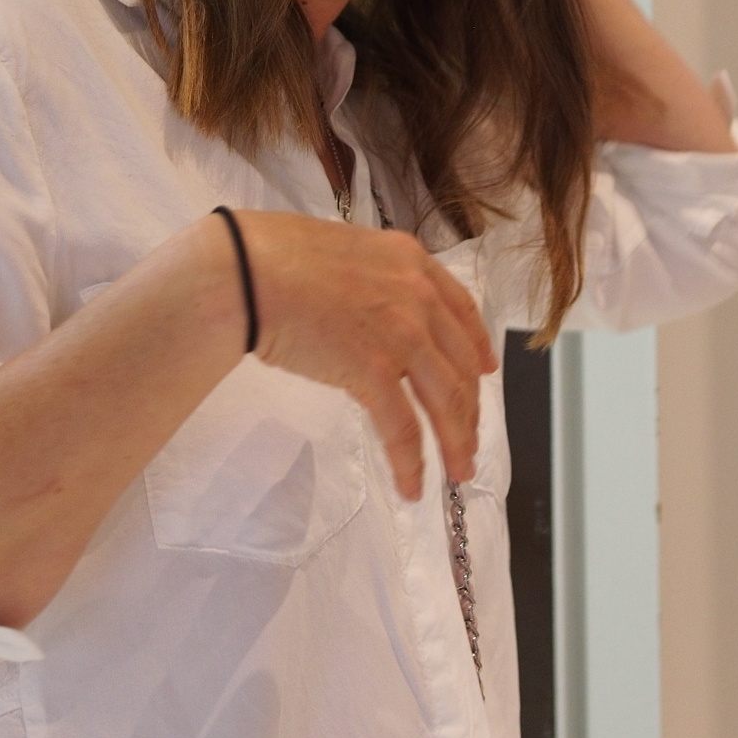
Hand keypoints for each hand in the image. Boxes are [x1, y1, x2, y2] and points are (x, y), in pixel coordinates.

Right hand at [227, 211, 496, 501]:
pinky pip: (403, 429)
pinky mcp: (374, 371)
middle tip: (469, 442)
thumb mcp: (348, 252)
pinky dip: (411, 462)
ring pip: (446, 401)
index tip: (486, 372)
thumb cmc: (278, 256)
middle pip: (461, 366)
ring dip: (455, 443)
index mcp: (412, 262)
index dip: (479, 347)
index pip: (463, 311)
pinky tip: (411, 485)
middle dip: (470, 412)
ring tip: (458, 471)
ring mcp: (401, 334)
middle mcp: (418, 297)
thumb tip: (376, 312)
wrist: (251, 270)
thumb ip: (376, 281)